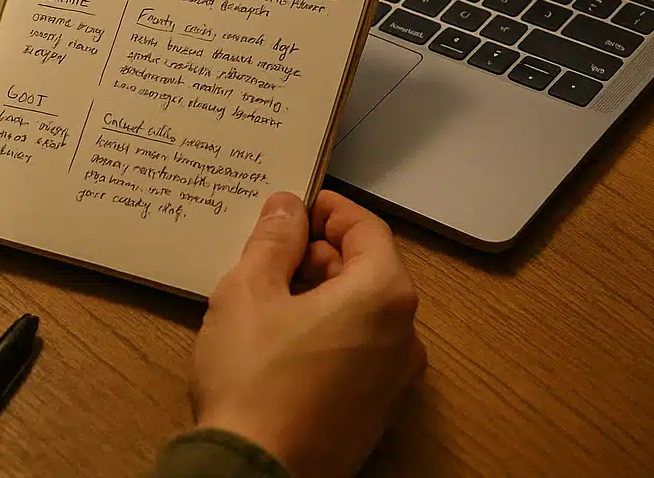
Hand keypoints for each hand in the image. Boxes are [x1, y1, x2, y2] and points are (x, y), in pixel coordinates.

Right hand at [191, 191, 425, 477]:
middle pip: (367, 270)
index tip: (296, 204)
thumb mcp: (249, 291)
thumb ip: (273, 239)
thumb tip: (286, 210)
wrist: (254, 475)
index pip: (366, 228)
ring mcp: (394, 380)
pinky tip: (279, 340)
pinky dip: (326, 332)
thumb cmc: (254, 384)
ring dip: (319, 294)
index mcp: (384, 296)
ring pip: (361, 313)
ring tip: (266, 295)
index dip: (327, 209)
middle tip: (269, 249)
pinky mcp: (374, 411)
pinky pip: (357, 351)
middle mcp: (404, 336)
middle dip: (318, 253)